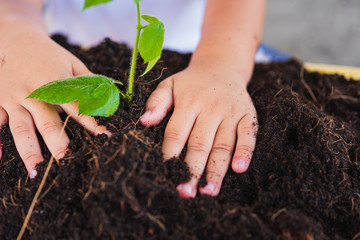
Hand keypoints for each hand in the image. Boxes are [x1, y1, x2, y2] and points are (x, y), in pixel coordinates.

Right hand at [0, 27, 109, 177]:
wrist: (18, 41)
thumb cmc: (51, 55)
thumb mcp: (73, 64)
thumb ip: (90, 83)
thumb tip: (111, 101)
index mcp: (55, 81)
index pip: (76, 106)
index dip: (90, 121)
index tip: (103, 136)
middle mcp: (34, 92)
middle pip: (47, 122)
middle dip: (58, 143)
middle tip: (67, 161)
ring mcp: (14, 98)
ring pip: (21, 128)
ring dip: (29, 150)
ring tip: (36, 170)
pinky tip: (0, 157)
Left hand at [140, 59, 257, 197]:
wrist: (221, 67)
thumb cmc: (190, 83)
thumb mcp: (169, 85)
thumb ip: (156, 102)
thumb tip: (144, 122)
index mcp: (188, 103)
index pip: (176, 133)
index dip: (170, 155)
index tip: (165, 174)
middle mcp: (210, 109)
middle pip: (199, 144)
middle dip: (192, 170)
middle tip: (185, 192)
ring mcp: (230, 113)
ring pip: (223, 145)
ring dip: (216, 170)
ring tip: (209, 191)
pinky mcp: (247, 115)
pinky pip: (248, 134)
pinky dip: (245, 151)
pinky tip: (239, 169)